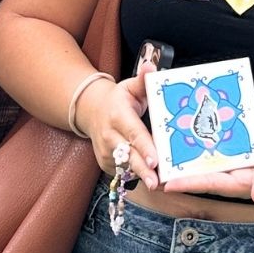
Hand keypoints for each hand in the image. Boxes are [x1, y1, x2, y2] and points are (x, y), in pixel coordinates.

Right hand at [78, 63, 159, 189]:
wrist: (91, 112)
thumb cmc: (119, 99)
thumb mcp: (130, 86)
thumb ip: (143, 79)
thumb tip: (150, 67)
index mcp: (118, 115)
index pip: (133, 132)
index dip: (144, 147)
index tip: (154, 160)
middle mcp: (109, 135)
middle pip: (128, 155)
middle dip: (143, 171)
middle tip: (156, 183)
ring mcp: (105, 151)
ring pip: (125, 167)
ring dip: (142, 176)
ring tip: (161, 185)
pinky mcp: (105, 163)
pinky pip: (123, 172)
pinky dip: (137, 177)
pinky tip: (152, 179)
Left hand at [161, 129, 253, 201]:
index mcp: (243, 184)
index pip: (211, 185)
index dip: (190, 183)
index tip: (168, 183)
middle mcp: (235, 175)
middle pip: (203, 173)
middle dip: (182, 170)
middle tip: (159, 164)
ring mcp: (236, 163)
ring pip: (208, 159)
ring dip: (191, 154)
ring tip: (169, 145)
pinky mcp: (239, 150)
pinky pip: (220, 147)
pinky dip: (208, 140)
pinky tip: (194, 130)